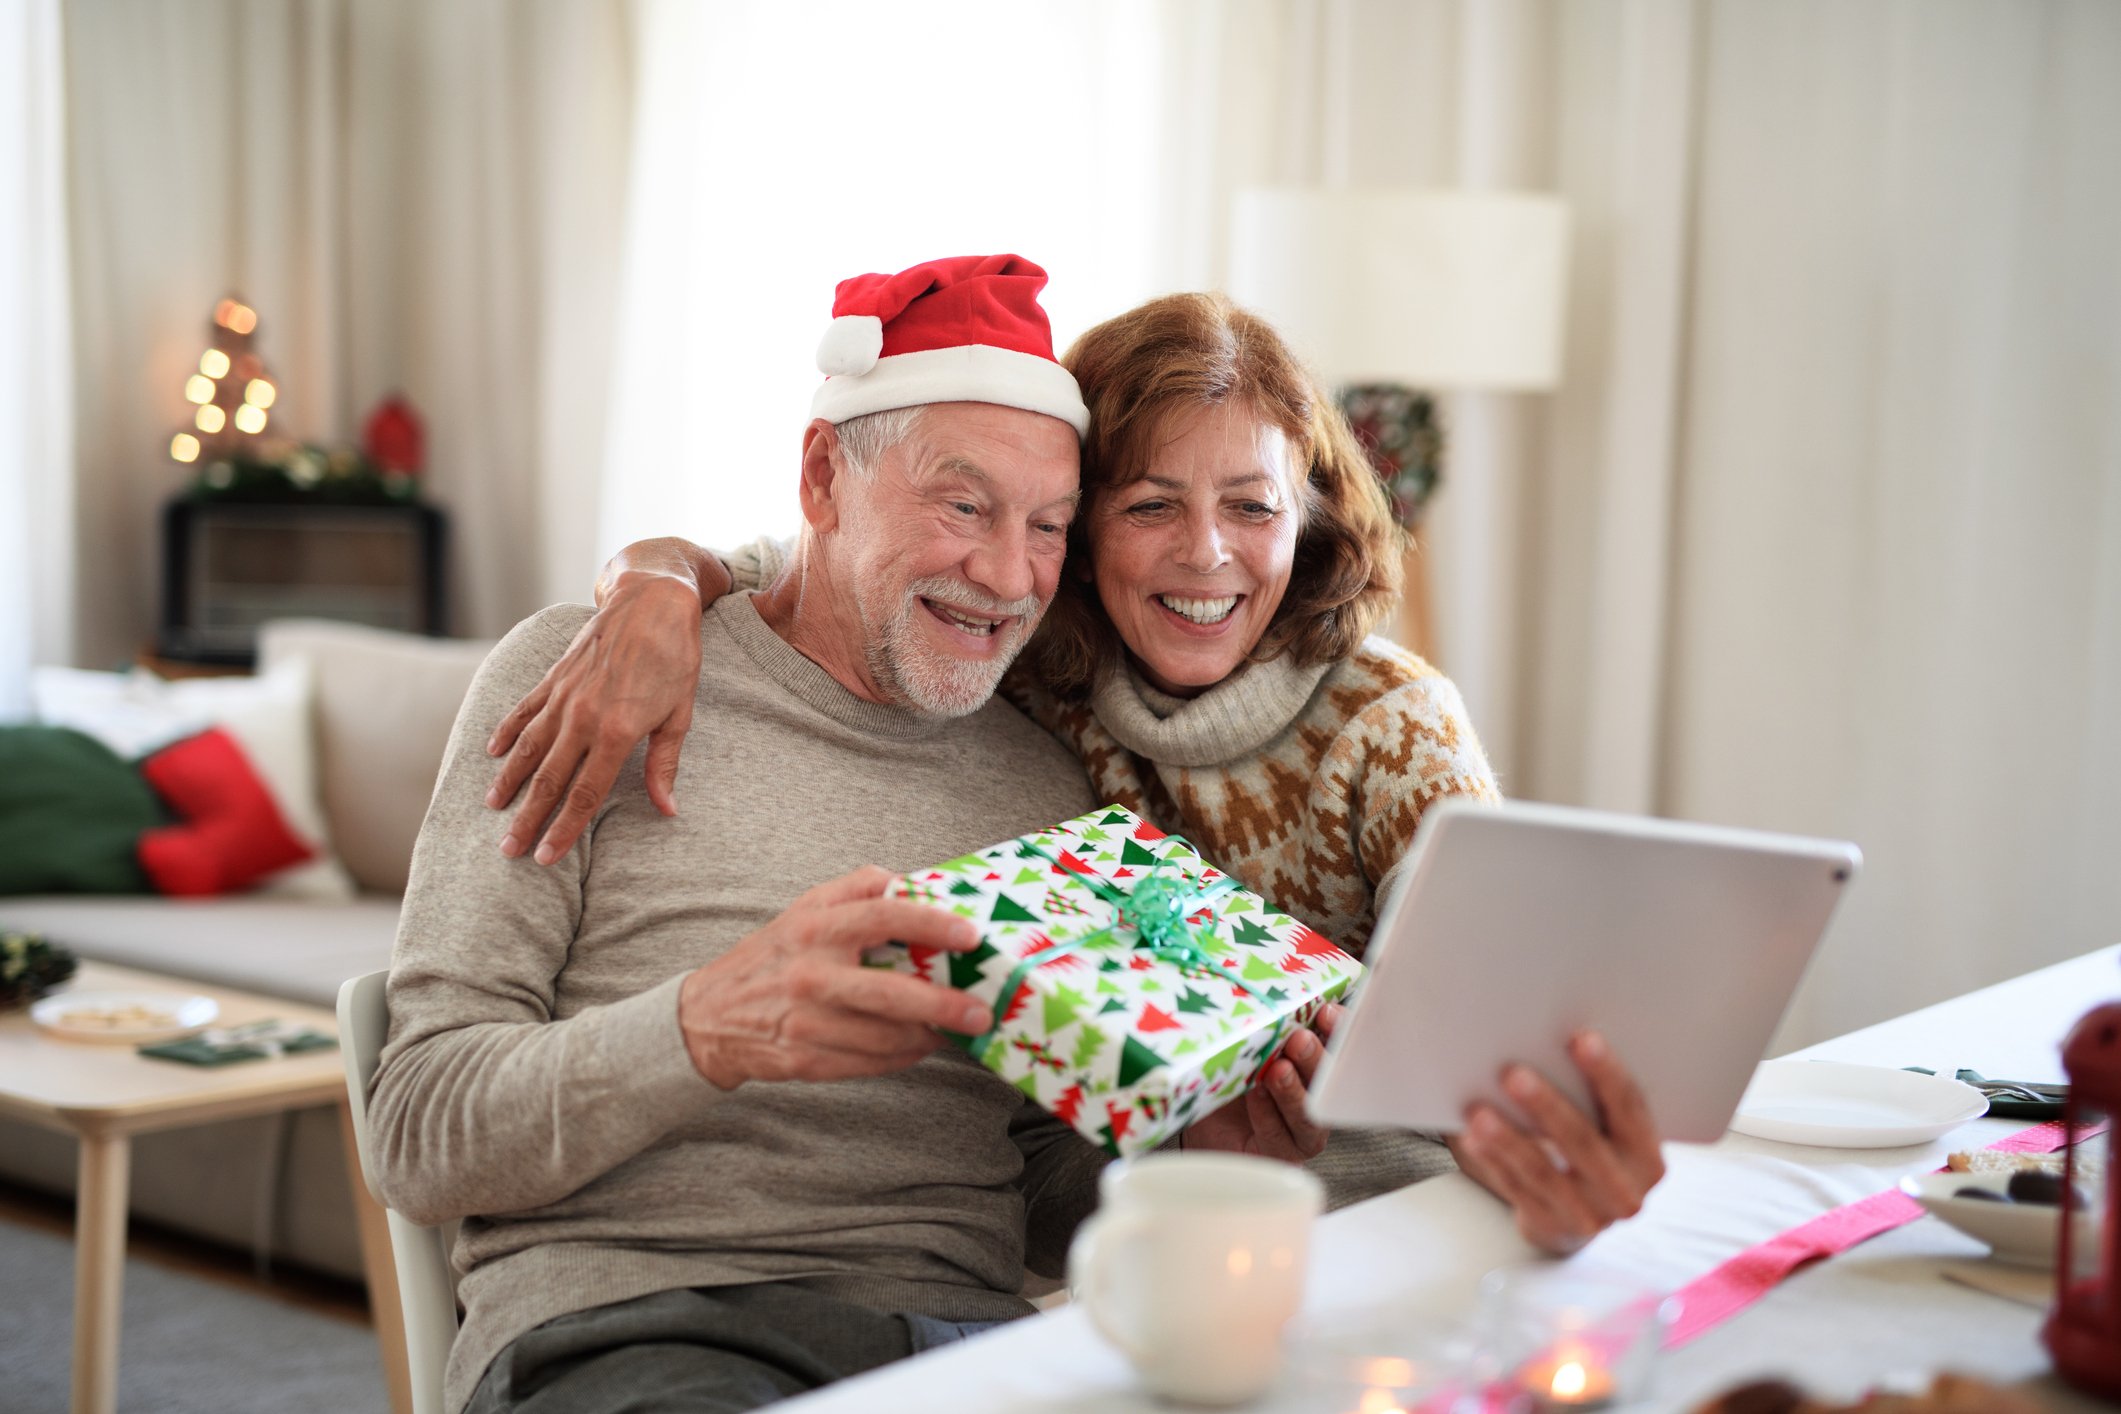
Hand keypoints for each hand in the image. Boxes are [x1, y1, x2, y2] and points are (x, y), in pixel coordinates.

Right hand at [486, 574, 705, 862]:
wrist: (653, 600)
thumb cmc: (675, 658)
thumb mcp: (680, 714)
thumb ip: (664, 764)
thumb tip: (667, 810)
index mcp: (618, 732)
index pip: (585, 794)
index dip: (564, 829)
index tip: (545, 855)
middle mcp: (584, 717)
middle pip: (549, 779)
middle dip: (527, 818)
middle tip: (508, 849)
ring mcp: (565, 695)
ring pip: (529, 747)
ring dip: (510, 781)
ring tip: (493, 808)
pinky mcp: (555, 676)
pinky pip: (524, 709)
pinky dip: (506, 731)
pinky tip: (491, 752)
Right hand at [680, 865, 996, 1089]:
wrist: (708, 1016)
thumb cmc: (772, 956)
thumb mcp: (806, 909)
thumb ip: (858, 888)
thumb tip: (916, 882)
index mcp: (815, 928)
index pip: (883, 916)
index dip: (931, 925)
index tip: (969, 936)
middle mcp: (810, 974)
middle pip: (890, 993)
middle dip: (944, 1006)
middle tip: (980, 1012)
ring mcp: (807, 1021)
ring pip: (885, 1037)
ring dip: (928, 1037)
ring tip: (955, 1031)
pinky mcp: (805, 1060)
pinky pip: (869, 1064)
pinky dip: (902, 1057)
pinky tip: (919, 1046)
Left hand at [1181, 1003, 1340, 1163]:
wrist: (1201, 1117)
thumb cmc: (1229, 1074)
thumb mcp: (1245, 1043)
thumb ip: (1259, 1023)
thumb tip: (1259, 989)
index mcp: (1315, 1063)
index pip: (1337, 1045)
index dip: (1339, 1029)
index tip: (1327, 1011)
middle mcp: (1316, 1097)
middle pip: (1329, 1082)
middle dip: (1316, 1058)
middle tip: (1299, 1039)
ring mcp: (1301, 1130)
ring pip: (1309, 1115)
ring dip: (1294, 1089)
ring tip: (1278, 1069)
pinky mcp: (1280, 1153)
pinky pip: (1279, 1136)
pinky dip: (1268, 1114)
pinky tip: (1256, 1095)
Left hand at [1447, 1031, 1665, 1255]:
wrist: (1580, 1214)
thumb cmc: (1589, 1148)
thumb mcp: (1605, 1129)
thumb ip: (1591, 1097)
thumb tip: (1544, 1040)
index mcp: (1647, 1155)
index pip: (1629, 1107)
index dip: (1606, 1072)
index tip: (1581, 1039)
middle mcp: (1628, 1190)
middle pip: (1584, 1141)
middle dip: (1547, 1106)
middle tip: (1513, 1074)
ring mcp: (1592, 1217)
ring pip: (1545, 1172)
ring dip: (1509, 1139)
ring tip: (1479, 1111)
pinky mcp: (1554, 1228)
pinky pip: (1520, 1192)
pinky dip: (1495, 1162)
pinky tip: (1473, 1139)